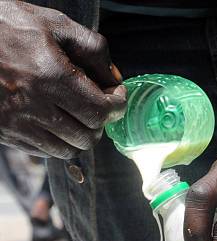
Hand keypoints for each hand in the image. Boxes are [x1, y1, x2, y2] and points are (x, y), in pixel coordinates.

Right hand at [0, 1, 126, 157]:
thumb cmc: (6, 26)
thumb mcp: (51, 23)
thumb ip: (91, 48)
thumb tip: (114, 78)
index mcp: (50, 75)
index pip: (100, 111)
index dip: (116, 106)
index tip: (115, 96)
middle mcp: (35, 105)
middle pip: (88, 136)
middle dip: (100, 122)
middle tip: (96, 105)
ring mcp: (19, 123)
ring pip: (69, 150)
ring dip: (80, 136)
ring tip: (77, 116)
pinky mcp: (8, 134)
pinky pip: (46, 152)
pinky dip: (59, 143)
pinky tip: (56, 123)